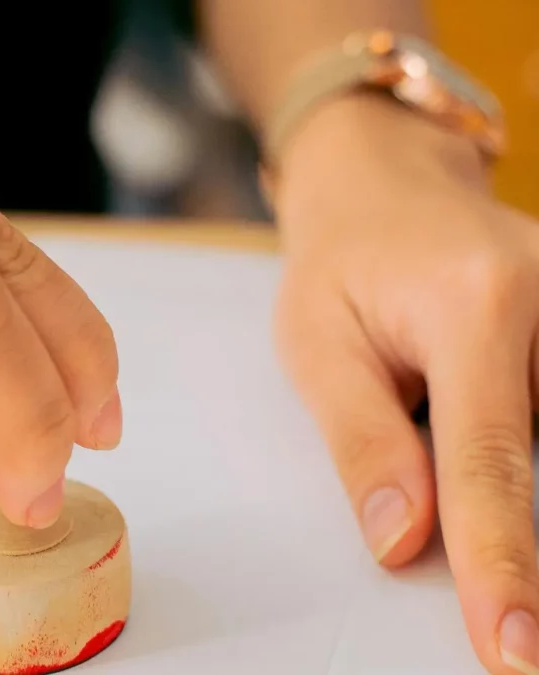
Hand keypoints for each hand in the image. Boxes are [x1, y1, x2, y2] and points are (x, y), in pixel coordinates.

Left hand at [272, 94, 538, 674]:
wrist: (381, 188)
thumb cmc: (339, 263)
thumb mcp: (317, 347)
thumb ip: (363, 442)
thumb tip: (404, 540)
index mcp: (474, 303)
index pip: (489, 460)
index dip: (501, 561)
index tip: (510, 642)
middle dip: (528, 540)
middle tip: (512, 624)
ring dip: (516, 485)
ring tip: (471, 494)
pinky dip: (523, 457)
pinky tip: (484, 464)